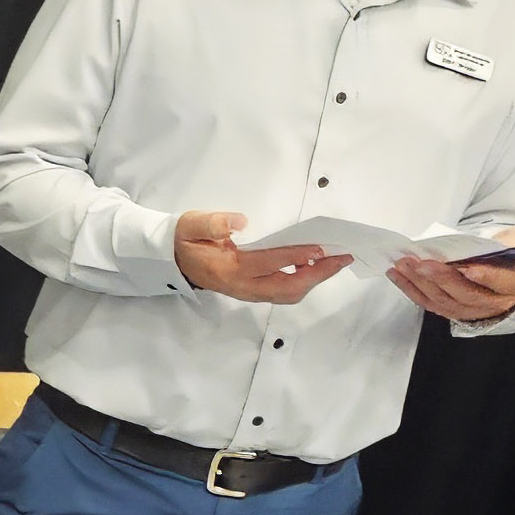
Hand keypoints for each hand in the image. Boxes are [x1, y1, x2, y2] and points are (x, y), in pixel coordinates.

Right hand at [173, 210, 351, 305]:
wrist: (173, 260)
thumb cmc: (185, 240)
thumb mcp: (190, 225)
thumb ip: (212, 223)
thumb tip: (241, 222)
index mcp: (229, 269)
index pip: (268, 263)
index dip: (295, 256)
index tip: (319, 248)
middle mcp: (242, 286)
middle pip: (287, 288)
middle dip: (317, 274)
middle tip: (341, 258)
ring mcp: (249, 291)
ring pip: (288, 293)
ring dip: (315, 279)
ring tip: (336, 262)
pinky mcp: (254, 290)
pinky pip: (285, 291)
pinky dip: (305, 281)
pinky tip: (317, 267)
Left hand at [390, 232, 514, 322]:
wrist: (513, 267)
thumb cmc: (512, 250)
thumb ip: (502, 242)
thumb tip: (472, 244)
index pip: (501, 282)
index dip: (485, 277)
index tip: (469, 269)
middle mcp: (495, 302)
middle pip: (465, 294)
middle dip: (440, 278)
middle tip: (421, 263)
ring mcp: (473, 310)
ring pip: (444, 301)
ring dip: (419, 283)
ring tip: (403, 264)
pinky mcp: (454, 311)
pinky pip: (430, 303)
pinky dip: (411, 289)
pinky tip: (396, 275)